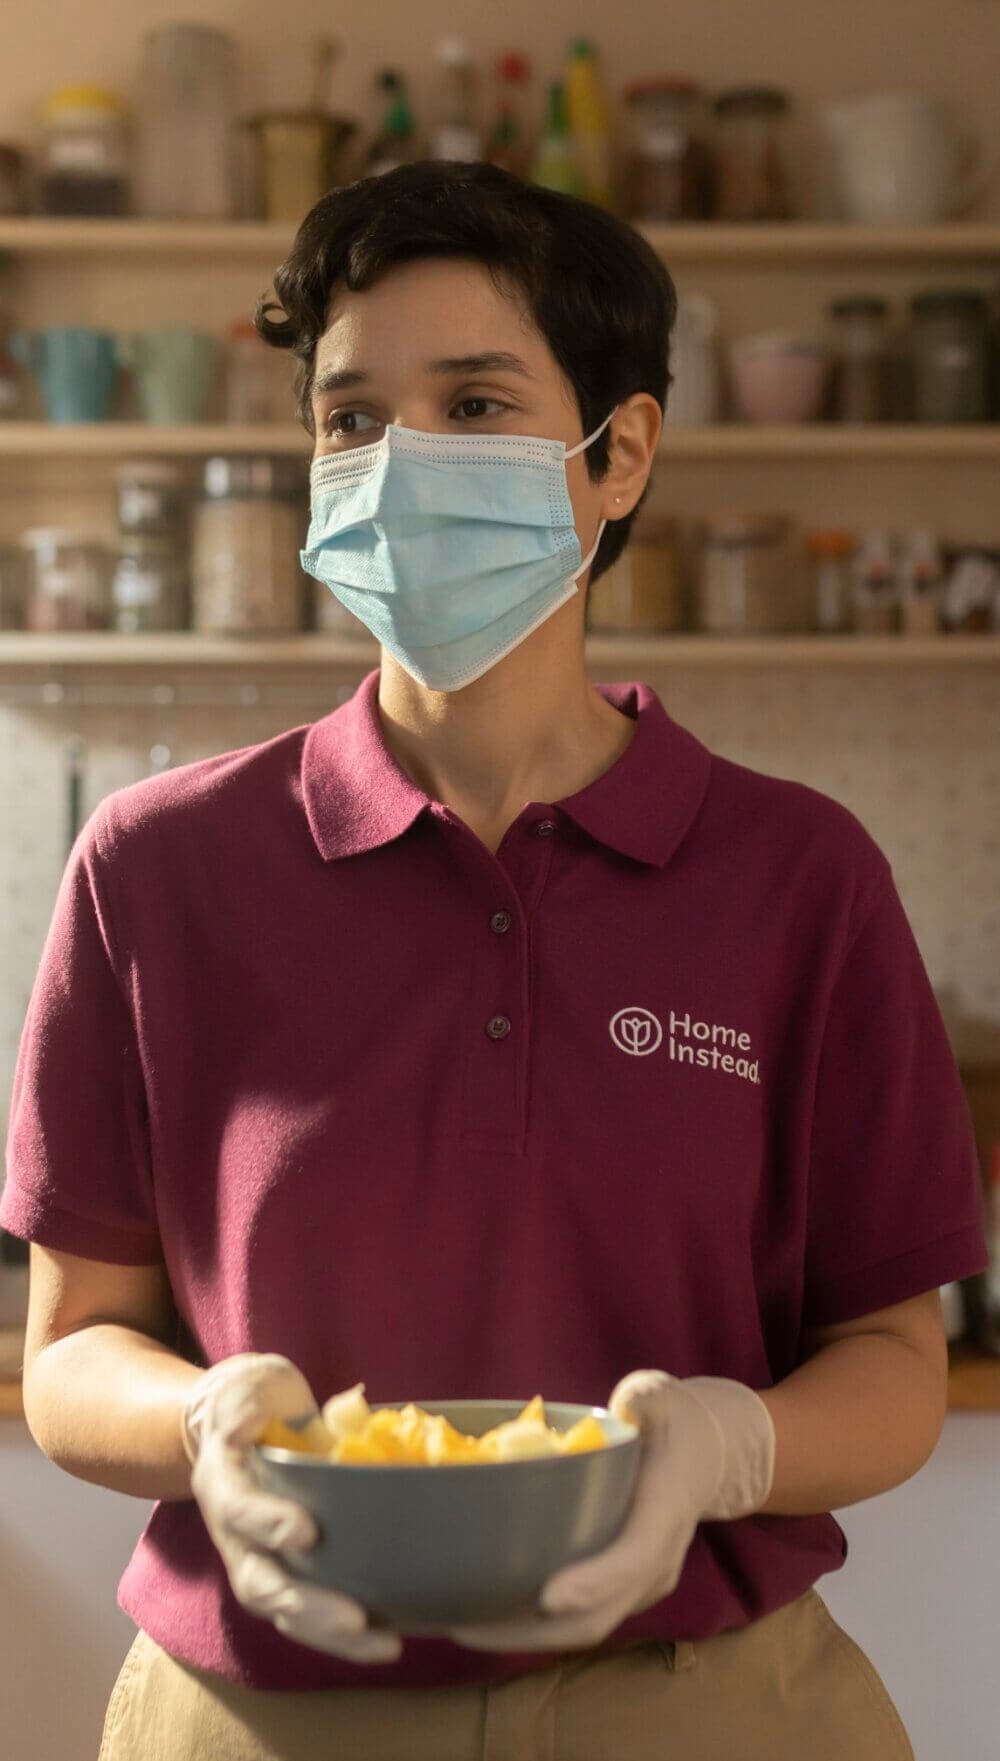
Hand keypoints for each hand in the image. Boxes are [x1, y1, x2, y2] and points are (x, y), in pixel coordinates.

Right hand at [183, 1353, 401, 1663]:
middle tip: (354, 1618)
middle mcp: (235, 1535)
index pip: (239, 1510)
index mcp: (223, 1483)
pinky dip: (344, 1633)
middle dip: (306, 1606)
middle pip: (261, 1583)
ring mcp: (260, 1560)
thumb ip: (241, 1402)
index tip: (307, 1532)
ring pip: (285, 1611)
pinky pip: (310, 1611)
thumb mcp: (245, 1386)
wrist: (243, 1422)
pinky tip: (387, 1638)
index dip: (268, 1524)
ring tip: (384, 1645)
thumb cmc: (251, 1401)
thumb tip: (246, 1418)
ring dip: (330, 1634)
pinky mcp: (290, 1572)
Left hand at [448, 1368, 775, 1652]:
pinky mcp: (628, 1588)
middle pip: (601, 1615)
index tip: (546, 1597)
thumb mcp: (657, 1396)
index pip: (635, 1557)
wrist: (708, 1453)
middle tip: (465, 1624)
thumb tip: (611, 1413)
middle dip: (533, 1631)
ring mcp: (646, 1581)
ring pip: (589, 1625)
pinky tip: (491, 1610)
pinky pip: (585, 1616)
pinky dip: (539, 1624)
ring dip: (527, 1635)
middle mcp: (659, 1559)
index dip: (594, 1582)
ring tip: (463, 1623)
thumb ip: (637, 1403)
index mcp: (668, 1508)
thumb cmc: (672, 1418)